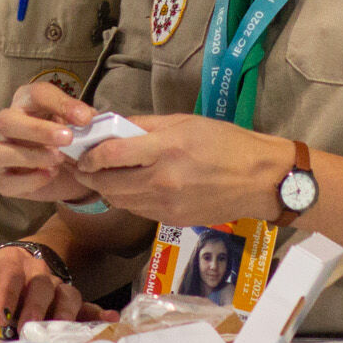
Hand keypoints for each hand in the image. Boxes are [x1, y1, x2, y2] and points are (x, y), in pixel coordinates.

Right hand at [0, 82, 101, 204]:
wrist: (74, 173)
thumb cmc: (72, 140)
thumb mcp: (81, 126)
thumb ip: (83, 119)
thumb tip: (87, 118)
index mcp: (27, 103)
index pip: (36, 94)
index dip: (60, 104)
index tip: (85, 118)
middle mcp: (10, 126)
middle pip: (5, 120)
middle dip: (37, 129)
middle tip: (68, 138)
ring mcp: (4, 153)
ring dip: (29, 156)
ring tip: (58, 160)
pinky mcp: (6, 180)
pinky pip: (5, 182)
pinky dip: (29, 180)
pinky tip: (50, 175)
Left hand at [0, 245, 115, 332]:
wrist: (15, 260)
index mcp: (11, 265)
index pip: (10, 277)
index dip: (7, 295)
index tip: (1, 317)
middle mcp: (37, 272)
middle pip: (41, 285)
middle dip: (35, 307)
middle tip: (28, 328)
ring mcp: (57, 284)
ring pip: (66, 294)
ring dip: (64, 314)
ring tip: (61, 332)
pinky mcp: (70, 298)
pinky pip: (86, 305)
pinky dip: (98, 313)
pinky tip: (110, 320)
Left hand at [75, 115, 291, 228]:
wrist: (260, 181)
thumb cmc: (226, 142)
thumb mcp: (185, 122)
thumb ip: (146, 125)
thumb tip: (114, 127)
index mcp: (166, 150)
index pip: (112, 156)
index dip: (90, 156)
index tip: (82, 152)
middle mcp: (162, 181)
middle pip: (109, 183)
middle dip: (90, 175)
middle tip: (83, 165)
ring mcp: (166, 206)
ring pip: (120, 201)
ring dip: (107, 188)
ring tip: (104, 175)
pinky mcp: (172, 220)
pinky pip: (138, 210)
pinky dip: (128, 199)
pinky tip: (131, 186)